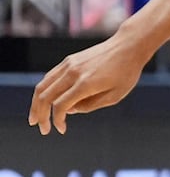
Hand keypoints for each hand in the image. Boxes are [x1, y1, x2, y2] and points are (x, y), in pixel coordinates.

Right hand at [28, 35, 148, 133]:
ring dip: (36, 103)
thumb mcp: (115, 95)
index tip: (61, 130)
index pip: (61, 105)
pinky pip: (49, 77)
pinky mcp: (68, 60)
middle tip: (41, 129)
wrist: (128, 46)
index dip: (57, 120)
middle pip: (45, 96)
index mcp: (85, 83)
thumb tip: (70, 110)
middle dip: (40, 115)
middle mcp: (73, 73)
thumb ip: (91, 105)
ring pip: (42, 86)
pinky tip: (44, 101)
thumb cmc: (126, 72)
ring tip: (34, 117)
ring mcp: (68, 65)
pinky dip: (43, 91)